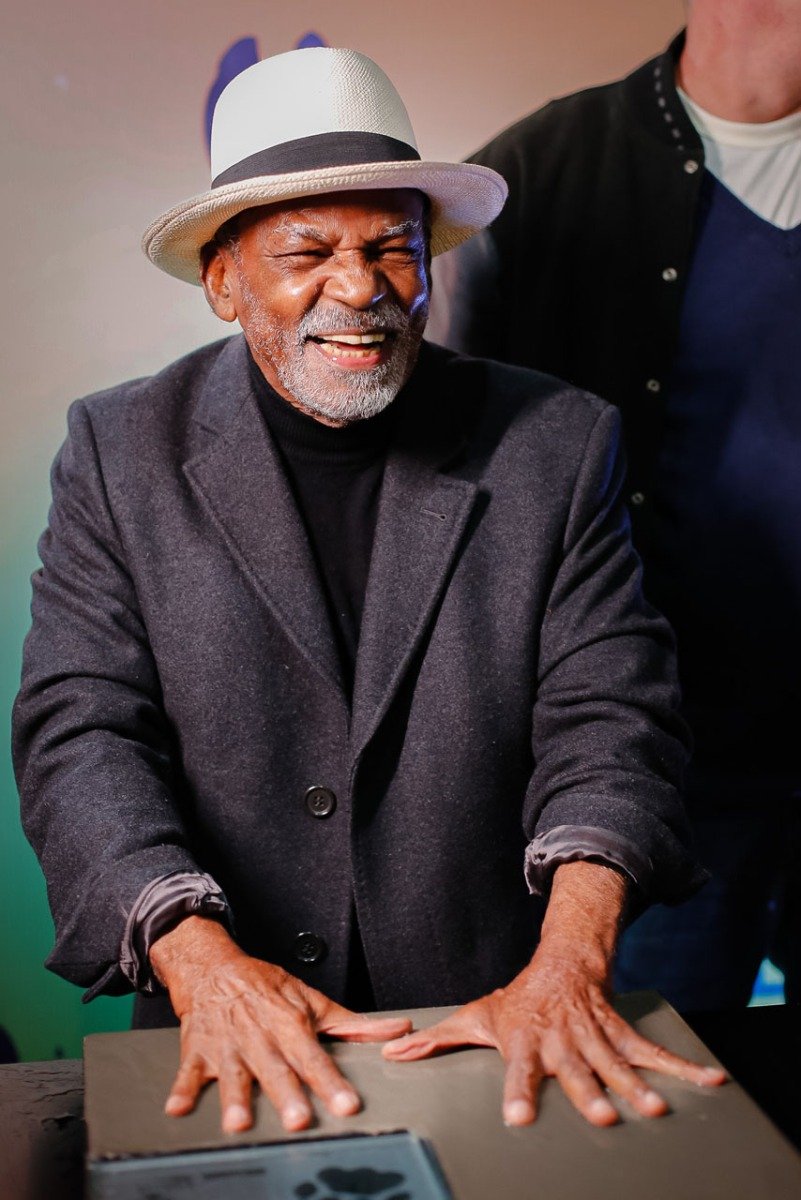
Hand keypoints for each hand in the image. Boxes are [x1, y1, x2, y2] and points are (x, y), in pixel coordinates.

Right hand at [150, 917, 410, 1133]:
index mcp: (288, 1025)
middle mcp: (259, 1037)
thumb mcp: (309, 998)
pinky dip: (181, 1091)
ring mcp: (227, 1046)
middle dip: (287, 1094)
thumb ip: (351, 1022)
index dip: (331, 1082)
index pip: (314, 1058)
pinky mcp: (197, 1051)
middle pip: (276, 1071)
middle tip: (299, 1119)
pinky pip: (187, 1073)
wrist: (213, 967)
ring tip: (238, 1122)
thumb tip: (397, 1030)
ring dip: (234, 1099)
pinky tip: (177, 1108)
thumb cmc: (263, 987)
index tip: (346, 1105)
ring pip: (233, 1076)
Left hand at [383, 948, 726, 1126]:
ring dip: (634, 1086)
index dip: (518, 1092)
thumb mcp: (477, 1017)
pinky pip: (652, 1052)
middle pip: (575, 1069)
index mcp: (525, 1040)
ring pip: (615, 1062)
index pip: (519, 1069)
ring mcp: (594, 1035)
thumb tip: (394, 1052)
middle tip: (600, 1118)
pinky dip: (682, 1068)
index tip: (518, 1117)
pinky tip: (709, 1082)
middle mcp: (562, 1040)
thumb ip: (439, 1041)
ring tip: (651, 1110)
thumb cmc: (517, 1001)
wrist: (564, 963)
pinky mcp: (620, 1032)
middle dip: (587, 1091)